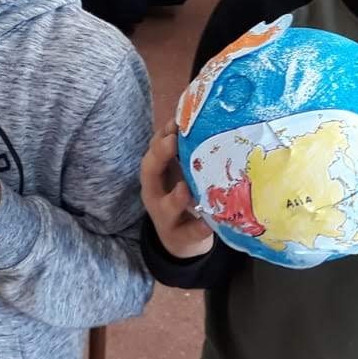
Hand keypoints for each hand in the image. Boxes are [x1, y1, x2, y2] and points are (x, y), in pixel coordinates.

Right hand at [140, 122, 214, 259]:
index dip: (161, 136)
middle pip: (149, 173)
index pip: (153, 151)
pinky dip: (198, 229)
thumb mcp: (179, 172)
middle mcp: (154, 193)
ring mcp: (165, 216)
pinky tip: (208, 224)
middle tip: (171, 142)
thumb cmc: (181, 196)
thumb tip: (201, 118)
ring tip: (185, 189)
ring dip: (174, 197)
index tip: (175, 122)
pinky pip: (188, 232)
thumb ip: (185, 151)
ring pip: (165, 206)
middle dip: (159, 156)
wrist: (179, 240)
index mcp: (155, 174)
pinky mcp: (180, 237)